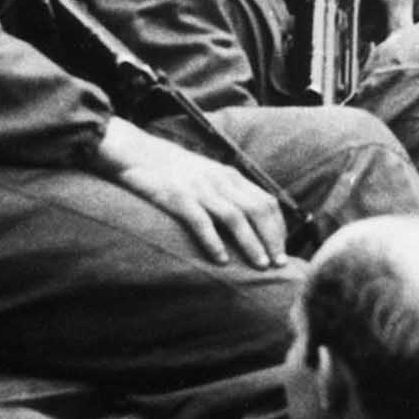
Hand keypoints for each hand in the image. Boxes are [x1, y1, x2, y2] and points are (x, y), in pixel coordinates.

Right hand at [91, 117, 286, 268]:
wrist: (136, 152)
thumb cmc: (172, 170)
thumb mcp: (207, 174)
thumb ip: (226, 191)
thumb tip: (247, 219)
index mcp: (230, 176)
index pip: (267, 201)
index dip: (278, 227)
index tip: (282, 250)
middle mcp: (220, 180)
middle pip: (257, 210)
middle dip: (272, 238)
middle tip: (279, 264)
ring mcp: (200, 188)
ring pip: (235, 217)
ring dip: (251, 243)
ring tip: (259, 266)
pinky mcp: (177, 198)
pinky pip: (201, 221)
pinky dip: (214, 241)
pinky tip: (221, 260)